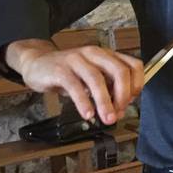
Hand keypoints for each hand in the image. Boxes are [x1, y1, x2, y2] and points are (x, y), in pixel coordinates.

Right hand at [6, 39, 144, 124]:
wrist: (36, 64)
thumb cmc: (68, 73)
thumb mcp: (92, 78)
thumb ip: (107, 90)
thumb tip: (119, 110)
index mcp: (106, 55)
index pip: (133, 65)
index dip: (137, 84)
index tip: (131, 101)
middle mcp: (94, 54)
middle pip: (119, 71)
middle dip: (123, 95)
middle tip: (120, 113)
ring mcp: (76, 60)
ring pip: (97, 79)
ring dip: (105, 102)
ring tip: (107, 118)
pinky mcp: (60, 70)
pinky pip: (75, 86)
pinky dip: (83, 102)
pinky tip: (87, 114)